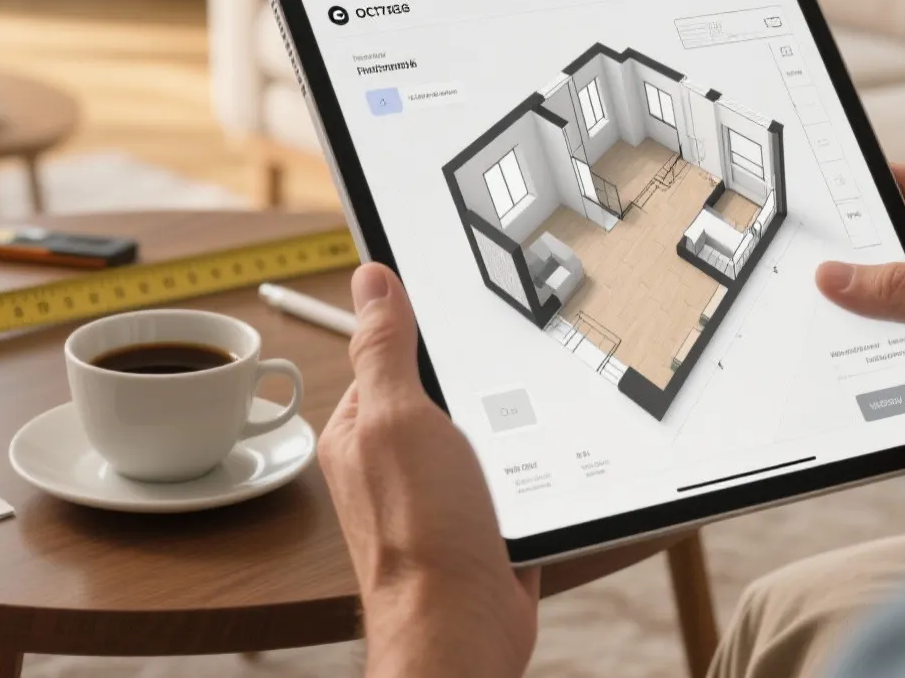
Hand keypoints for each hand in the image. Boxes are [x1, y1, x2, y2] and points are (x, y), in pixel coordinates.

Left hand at [318, 264, 538, 677]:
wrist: (464, 626)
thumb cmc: (419, 536)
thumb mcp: (397, 418)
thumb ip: (383, 349)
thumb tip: (370, 279)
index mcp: (359, 431)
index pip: (384, 355)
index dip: (421, 328)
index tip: (459, 302)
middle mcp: (394, 463)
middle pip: (441, 392)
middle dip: (476, 382)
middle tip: (503, 370)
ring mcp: (437, 496)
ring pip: (482, 435)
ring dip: (508, 430)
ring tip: (527, 424)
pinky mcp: (479, 524)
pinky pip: (510, 478)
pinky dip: (529, 471)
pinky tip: (544, 467)